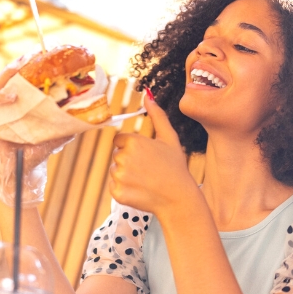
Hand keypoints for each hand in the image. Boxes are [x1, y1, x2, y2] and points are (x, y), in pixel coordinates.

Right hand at [0, 55, 71, 206]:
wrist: (19, 176)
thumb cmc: (31, 153)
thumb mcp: (52, 136)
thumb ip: (65, 126)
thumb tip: (88, 119)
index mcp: (17, 104)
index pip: (21, 79)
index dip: (29, 64)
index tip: (42, 52)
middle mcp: (3, 105)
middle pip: (8, 78)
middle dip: (19, 63)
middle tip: (32, 52)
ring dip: (8, 75)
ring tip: (21, 67)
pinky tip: (11, 94)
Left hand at [109, 94, 198, 214]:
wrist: (178, 199)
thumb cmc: (176, 167)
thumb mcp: (169, 138)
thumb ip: (157, 115)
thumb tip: (148, 94)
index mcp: (133, 142)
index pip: (120, 140)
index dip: (132, 148)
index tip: (146, 157)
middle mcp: (123, 157)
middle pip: (117, 155)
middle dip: (129, 161)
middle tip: (148, 170)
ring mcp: (119, 176)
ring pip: (115, 171)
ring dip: (126, 175)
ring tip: (145, 181)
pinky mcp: (117, 192)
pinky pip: (114, 187)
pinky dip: (124, 190)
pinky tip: (140, 191)